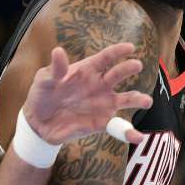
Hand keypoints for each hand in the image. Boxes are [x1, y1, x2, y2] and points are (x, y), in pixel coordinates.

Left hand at [22, 45, 152, 144]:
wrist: (38, 123)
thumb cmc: (42, 95)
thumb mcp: (44, 80)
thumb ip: (54, 69)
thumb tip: (58, 51)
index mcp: (87, 70)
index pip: (105, 58)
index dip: (117, 52)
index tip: (130, 47)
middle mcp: (99, 85)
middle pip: (118, 74)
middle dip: (128, 69)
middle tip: (136, 65)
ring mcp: (103, 104)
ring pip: (126, 99)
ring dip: (137, 99)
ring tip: (146, 101)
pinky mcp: (101, 123)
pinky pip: (118, 127)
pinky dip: (129, 132)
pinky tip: (137, 137)